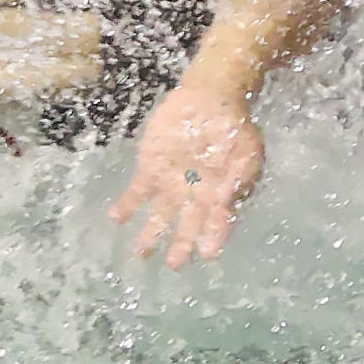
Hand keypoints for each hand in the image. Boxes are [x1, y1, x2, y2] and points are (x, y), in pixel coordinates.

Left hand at [106, 81, 263, 268]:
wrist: (211, 99)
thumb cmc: (234, 127)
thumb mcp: (247, 152)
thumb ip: (238, 180)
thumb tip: (226, 204)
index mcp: (220, 195)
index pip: (217, 223)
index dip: (214, 238)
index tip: (209, 255)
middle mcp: (195, 196)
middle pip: (186, 226)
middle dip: (181, 246)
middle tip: (175, 265)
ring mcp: (172, 184)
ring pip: (159, 215)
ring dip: (150, 234)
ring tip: (140, 253)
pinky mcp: (152, 169)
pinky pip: (137, 192)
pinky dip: (127, 206)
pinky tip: (116, 219)